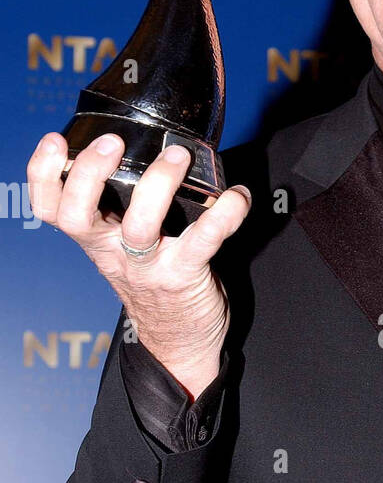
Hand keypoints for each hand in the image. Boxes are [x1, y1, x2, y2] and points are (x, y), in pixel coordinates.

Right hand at [27, 131, 250, 397]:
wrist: (178, 340)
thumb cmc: (154, 281)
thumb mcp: (123, 246)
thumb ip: (121, 207)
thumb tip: (144, 147)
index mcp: (96, 239)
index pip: (52, 209)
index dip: (43, 175)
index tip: (56, 142)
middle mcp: (114, 252)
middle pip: (79, 216)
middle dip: (89, 174)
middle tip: (112, 142)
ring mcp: (148, 266)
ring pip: (139, 226)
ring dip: (158, 185)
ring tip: (178, 156)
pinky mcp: (185, 275)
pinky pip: (204, 240)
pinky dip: (226, 213)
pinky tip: (239, 195)